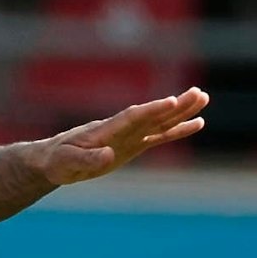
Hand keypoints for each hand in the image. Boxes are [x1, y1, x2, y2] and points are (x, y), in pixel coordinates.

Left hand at [36, 87, 209, 184]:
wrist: (53, 160)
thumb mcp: (66, 163)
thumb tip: (108, 155)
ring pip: (159, 121)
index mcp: (105, 130)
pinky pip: (159, 136)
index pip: (132, 118)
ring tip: (203, 99)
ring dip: (181, 112)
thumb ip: (86, 159)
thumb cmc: (56, 160)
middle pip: (152, 115)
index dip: (151, 110)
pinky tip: (197, 124)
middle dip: (174, 106)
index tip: (171, 102)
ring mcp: (129, 136)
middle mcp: (121, 129)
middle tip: (198, 94)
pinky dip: (177, 130)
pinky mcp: (133, 145)